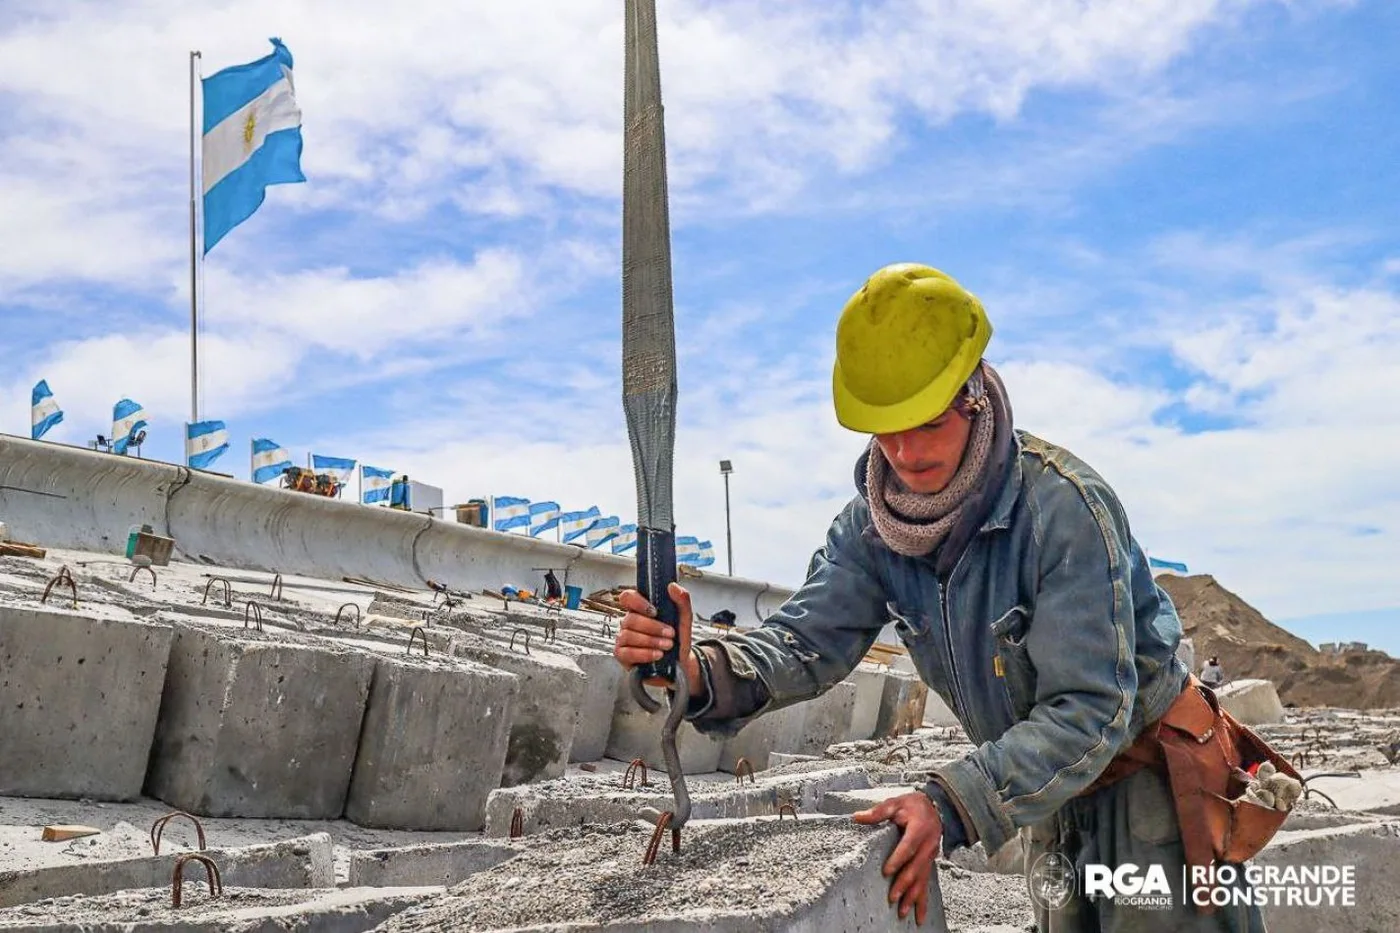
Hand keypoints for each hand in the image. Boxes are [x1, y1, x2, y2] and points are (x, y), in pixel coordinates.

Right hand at [612, 582, 701, 696]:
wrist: (681, 663)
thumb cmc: (678, 639)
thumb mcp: (684, 619)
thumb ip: (682, 601)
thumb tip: (672, 586)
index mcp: (640, 610)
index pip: (627, 597)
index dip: (637, 602)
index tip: (654, 611)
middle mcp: (629, 623)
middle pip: (630, 619)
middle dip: (653, 627)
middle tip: (670, 634)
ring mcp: (624, 639)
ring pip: (628, 635)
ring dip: (650, 641)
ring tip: (667, 646)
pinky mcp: (623, 656)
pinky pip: (626, 653)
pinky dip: (644, 654)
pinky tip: (657, 655)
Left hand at [852, 791, 943, 925]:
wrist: (937, 807)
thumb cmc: (914, 805)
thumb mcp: (896, 802)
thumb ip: (878, 812)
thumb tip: (857, 817)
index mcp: (919, 829)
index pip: (908, 847)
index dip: (898, 859)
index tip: (887, 872)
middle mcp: (927, 845)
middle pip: (916, 868)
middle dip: (904, 884)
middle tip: (892, 897)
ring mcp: (930, 856)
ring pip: (922, 879)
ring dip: (913, 896)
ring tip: (903, 911)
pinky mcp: (930, 863)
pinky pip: (926, 882)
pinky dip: (922, 899)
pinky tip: (918, 915)